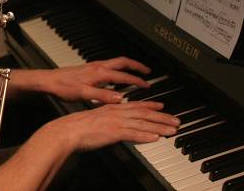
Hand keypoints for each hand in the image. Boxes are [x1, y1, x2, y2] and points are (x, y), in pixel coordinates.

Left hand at [20, 56, 151, 103]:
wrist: (49, 81)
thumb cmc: (63, 87)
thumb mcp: (84, 94)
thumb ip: (102, 96)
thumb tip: (121, 98)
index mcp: (99, 73)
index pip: (123, 75)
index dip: (137, 80)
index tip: (147, 85)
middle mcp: (98, 67)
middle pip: (122, 62)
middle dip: (136, 66)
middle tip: (148, 72)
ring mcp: (93, 67)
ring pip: (115, 63)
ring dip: (127, 67)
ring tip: (135, 73)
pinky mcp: (88, 69)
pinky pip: (108, 67)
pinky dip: (117, 71)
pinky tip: (115, 79)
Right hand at [50, 100, 178, 151]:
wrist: (68, 130)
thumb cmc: (78, 126)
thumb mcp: (96, 118)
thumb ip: (108, 118)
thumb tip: (115, 124)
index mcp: (113, 108)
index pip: (136, 106)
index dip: (151, 106)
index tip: (162, 107)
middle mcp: (117, 112)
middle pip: (144, 114)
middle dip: (162, 117)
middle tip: (176, 120)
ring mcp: (116, 122)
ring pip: (143, 124)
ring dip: (159, 127)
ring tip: (172, 131)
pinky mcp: (114, 132)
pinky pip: (133, 134)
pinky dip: (145, 136)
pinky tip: (155, 138)